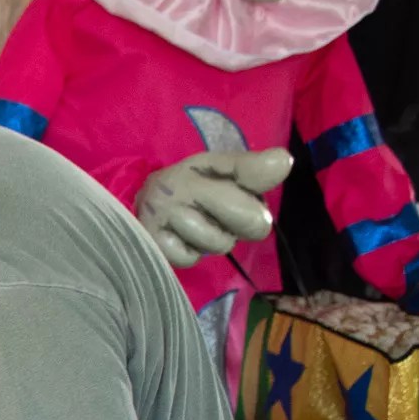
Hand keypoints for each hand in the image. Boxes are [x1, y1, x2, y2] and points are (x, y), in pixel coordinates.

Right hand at [134, 148, 293, 267]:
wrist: (135, 204)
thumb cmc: (187, 190)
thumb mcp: (218, 173)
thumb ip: (251, 170)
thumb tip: (283, 161)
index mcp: (204, 165)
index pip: (250, 170)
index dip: (263, 177)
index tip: (268, 174)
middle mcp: (182, 185)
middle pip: (250, 218)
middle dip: (245, 224)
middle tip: (226, 217)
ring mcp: (163, 214)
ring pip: (220, 243)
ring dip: (215, 241)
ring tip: (199, 228)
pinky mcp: (151, 241)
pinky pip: (189, 258)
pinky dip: (189, 254)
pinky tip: (179, 239)